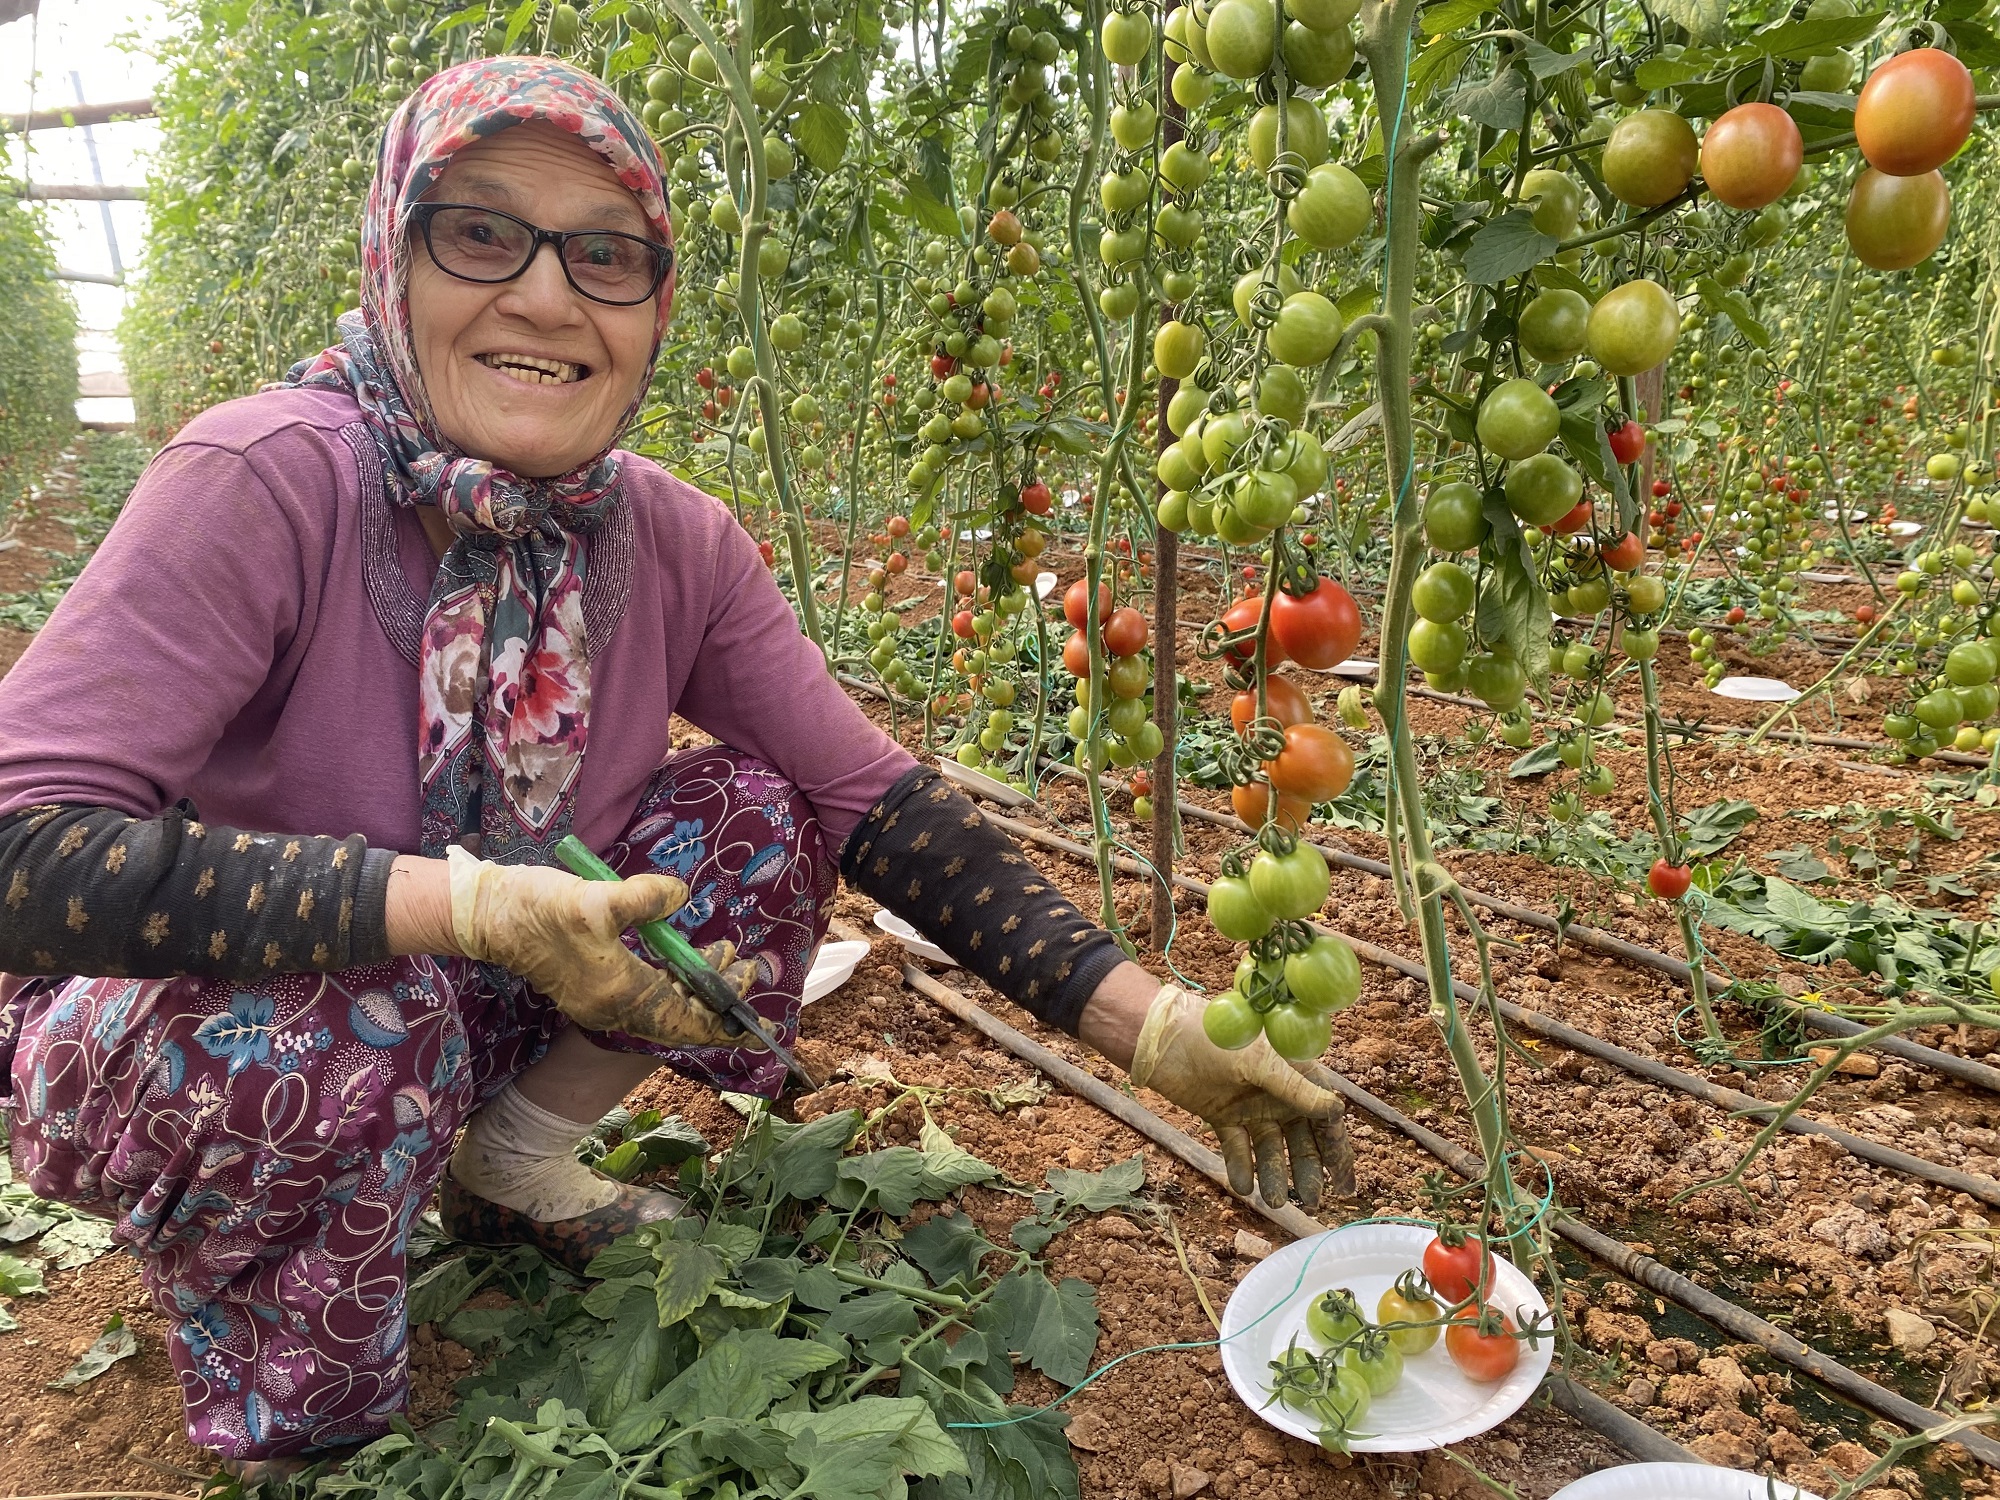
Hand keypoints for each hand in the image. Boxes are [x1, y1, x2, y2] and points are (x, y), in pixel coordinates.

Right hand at [446, 848, 760, 1048]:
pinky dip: (672, 977)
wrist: (488, 915)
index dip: (726, 1024)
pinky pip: (646, 992)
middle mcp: (613, 1008)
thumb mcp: (599, 898)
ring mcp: (601, 999)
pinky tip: (683, 953)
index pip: (686, 1022)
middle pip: (680, 1014)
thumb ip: (647, 899)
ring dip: (696, 982)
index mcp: (621, 994)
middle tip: (746, 965)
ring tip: (724, 952)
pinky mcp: (592, 986)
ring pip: (664, 1002)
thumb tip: (680, 897)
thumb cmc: (540, 908)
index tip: (760, 1028)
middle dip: (717, 994)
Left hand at [1127, 984, 1353, 1209]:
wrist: (1164, 1039)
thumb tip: (1336, 1111)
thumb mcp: (1261, 1062)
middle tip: (1310, 1201)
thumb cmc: (1218, 1039)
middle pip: (1300, 1141)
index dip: (1337, 1151)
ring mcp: (1250, 1108)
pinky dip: (1241, 1168)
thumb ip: (1296, 1089)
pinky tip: (1244, 1187)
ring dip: (1274, 1175)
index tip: (1344, 1185)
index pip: (1325, 1119)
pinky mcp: (1223, 1118)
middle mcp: (1278, 1095)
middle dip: (1307, 1171)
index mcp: (1296, 1075)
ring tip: (1274, 1200)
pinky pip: (1238, 1148)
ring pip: (1269, 1150)